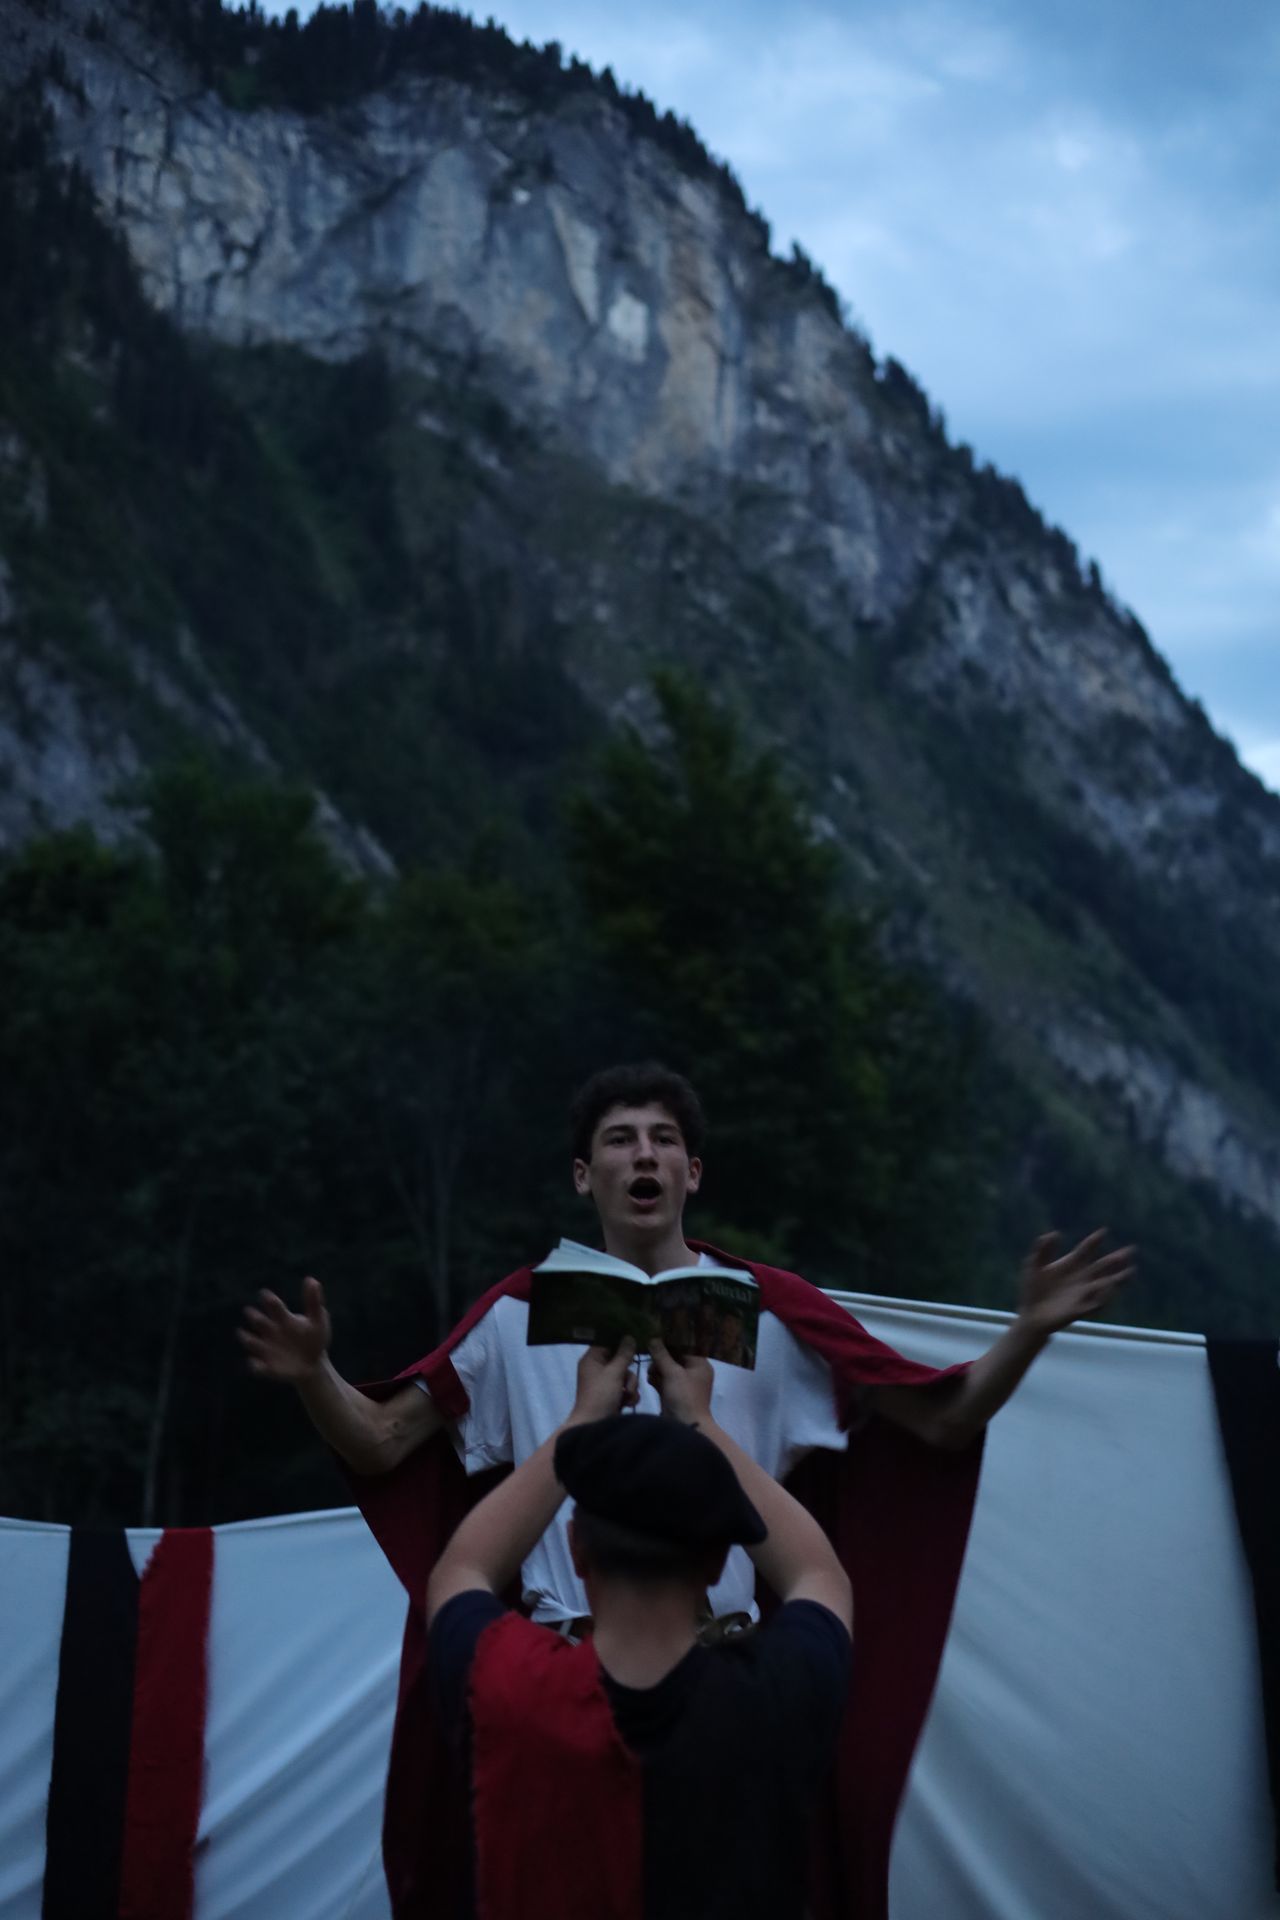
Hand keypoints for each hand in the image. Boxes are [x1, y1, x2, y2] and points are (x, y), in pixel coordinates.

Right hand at [238, 1277, 330, 1380]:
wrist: (313, 1364)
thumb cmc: (314, 1338)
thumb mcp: (318, 1320)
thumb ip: (314, 1301)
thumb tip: (311, 1279)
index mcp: (282, 1319)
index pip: (273, 1306)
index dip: (269, 1300)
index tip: (265, 1294)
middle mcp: (271, 1332)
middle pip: (259, 1322)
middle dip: (254, 1317)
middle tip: (250, 1312)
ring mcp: (267, 1349)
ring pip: (252, 1342)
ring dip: (248, 1339)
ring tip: (247, 1337)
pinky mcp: (267, 1367)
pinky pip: (257, 1367)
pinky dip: (255, 1366)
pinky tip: (257, 1364)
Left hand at [569, 1339, 638, 1423]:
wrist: (594, 1425)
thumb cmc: (600, 1395)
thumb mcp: (614, 1373)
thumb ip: (624, 1354)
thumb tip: (629, 1336)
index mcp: (592, 1359)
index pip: (607, 1342)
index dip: (621, 1342)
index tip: (635, 1341)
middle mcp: (598, 1368)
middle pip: (620, 1360)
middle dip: (628, 1372)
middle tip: (627, 1380)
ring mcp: (606, 1382)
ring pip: (626, 1375)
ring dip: (630, 1385)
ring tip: (627, 1395)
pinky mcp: (613, 1394)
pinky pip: (626, 1387)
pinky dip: (629, 1394)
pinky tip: (628, 1402)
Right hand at [648, 1338, 713, 1424]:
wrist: (686, 1426)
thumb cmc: (684, 1396)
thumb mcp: (673, 1373)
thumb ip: (662, 1355)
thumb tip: (653, 1338)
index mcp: (700, 1365)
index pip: (684, 1348)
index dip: (669, 1344)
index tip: (654, 1340)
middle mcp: (693, 1373)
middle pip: (674, 1358)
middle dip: (661, 1360)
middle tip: (651, 1362)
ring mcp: (683, 1384)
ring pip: (667, 1370)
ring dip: (657, 1370)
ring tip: (651, 1373)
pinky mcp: (673, 1394)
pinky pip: (664, 1381)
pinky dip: (657, 1380)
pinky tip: (650, 1380)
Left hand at [1017, 1230, 1135, 1335]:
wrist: (1031, 1314)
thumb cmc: (1033, 1289)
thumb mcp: (1034, 1265)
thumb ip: (1042, 1250)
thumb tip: (1054, 1233)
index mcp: (1071, 1264)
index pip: (1086, 1250)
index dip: (1094, 1241)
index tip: (1103, 1231)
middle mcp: (1081, 1277)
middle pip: (1103, 1266)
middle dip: (1116, 1259)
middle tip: (1130, 1250)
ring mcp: (1083, 1293)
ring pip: (1105, 1283)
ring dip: (1118, 1277)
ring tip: (1130, 1270)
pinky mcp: (1081, 1308)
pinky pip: (1097, 1302)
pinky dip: (1105, 1295)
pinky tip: (1110, 1288)